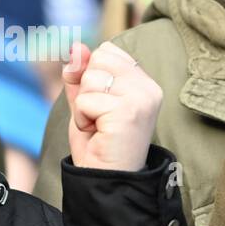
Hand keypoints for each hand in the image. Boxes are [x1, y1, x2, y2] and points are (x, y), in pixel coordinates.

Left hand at [61, 41, 161, 171]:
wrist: (105, 179)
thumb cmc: (98, 141)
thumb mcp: (85, 100)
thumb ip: (80, 73)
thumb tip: (76, 46)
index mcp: (143, 80)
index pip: (106, 51)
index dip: (91, 76)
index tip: (102, 105)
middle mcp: (148, 87)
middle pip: (98, 59)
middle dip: (87, 89)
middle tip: (99, 117)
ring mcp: (141, 98)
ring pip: (90, 79)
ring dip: (84, 106)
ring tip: (99, 126)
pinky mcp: (129, 111)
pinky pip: (86, 100)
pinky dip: (82, 118)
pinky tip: (98, 133)